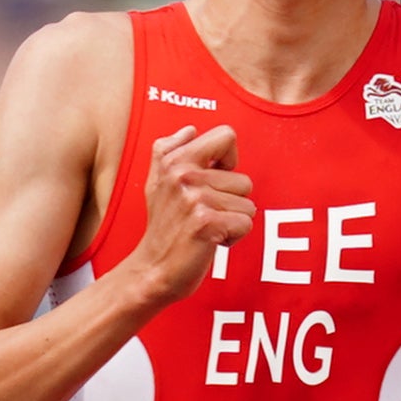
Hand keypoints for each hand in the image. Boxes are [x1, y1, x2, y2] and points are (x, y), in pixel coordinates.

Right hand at [124, 125, 251, 300]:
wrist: (152, 270)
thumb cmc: (162, 227)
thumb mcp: (156, 184)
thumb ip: (169, 151)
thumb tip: (190, 130)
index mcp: (175, 159)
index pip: (227, 136)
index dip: (229, 160)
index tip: (215, 181)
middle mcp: (183, 175)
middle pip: (244, 179)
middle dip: (232, 202)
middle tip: (205, 215)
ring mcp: (194, 198)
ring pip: (247, 205)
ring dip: (232, 221)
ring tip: (207, 228)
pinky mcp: (206, 223)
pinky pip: (245, 224)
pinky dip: (233, 237)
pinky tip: (210, 241)